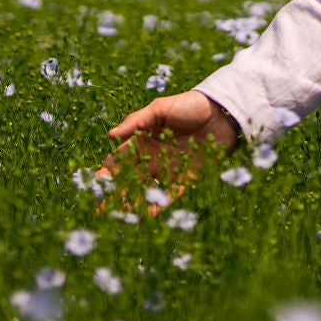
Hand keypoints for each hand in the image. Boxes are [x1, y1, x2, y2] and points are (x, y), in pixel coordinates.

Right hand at [98, 90, 239, 210]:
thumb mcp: (161, 108)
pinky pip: (171, 194)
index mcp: (142, 142)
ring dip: (134, 202)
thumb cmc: (189, 105)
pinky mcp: (187, 177)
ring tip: (121, 215)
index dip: (108, 172)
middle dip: (115, 193)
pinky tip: (149, 214)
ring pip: (147, 190)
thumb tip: (110, 135)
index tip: (97, 183)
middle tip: (101, 208)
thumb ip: (137, 121)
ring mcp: (169, 170)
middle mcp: (153, 159)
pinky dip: (160, 205)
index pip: (119, 160)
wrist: (223, 111)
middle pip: (129, 179)